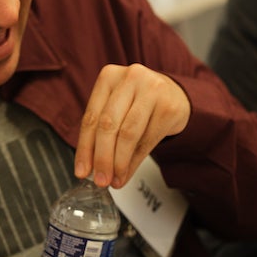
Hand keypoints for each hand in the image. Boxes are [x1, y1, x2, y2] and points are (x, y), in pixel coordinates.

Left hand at [74, 63, 189, 188]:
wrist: (175, 96)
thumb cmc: (138, 104)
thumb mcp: (116, 109)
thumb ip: (101, 134)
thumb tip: (90, 169)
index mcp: (109, 77)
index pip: (91, 118)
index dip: (84, 148)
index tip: (81, 171)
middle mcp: (130, 78)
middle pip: (108, 125)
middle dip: (102, 158)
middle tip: (100, 180)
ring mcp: (152, 90)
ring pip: (128, 134)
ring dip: (119, 163)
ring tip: (114, 180)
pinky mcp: (169, 107)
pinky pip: (147, 141)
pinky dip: (134, 162)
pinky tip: (127, 172)